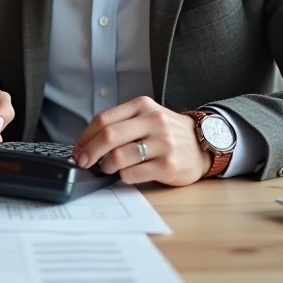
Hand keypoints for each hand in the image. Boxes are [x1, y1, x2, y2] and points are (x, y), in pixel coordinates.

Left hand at [72, 97, 210, 186]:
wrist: (203, 144)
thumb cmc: (168, 133)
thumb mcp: (147, 117)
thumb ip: (121, 124)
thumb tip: (87, 143)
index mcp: (143, 106)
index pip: (104, 119)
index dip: (85, 137)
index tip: (78, 148)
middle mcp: (153, 122)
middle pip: (109, 136)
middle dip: (89, 152)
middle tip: (83, 162)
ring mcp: (163, 143)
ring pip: (120, 156)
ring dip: (106, 165)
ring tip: (107, 168)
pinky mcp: (169, 165)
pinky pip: (134, 173)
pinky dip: (124, 176)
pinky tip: (126, 174)